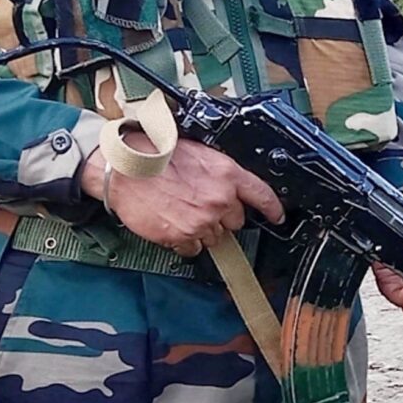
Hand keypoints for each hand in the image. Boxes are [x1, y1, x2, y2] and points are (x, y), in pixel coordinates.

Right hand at [87, 138, 281, 256]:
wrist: (124, 170)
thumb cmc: (155, 158)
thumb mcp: (199, 154)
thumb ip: (219, 174)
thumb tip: (227, 189)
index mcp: (227, 174)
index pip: (263, 195)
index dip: (273, 209)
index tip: (277, 216)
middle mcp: (219, 199)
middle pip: (236, 221)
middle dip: (222, 217)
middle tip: (199, 205)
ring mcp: (202, 220)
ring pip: (214, 237)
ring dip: (201, 229)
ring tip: (180, 212)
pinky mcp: (183, 236)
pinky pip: (193, 249)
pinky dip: (184, 241)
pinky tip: (172, 224)